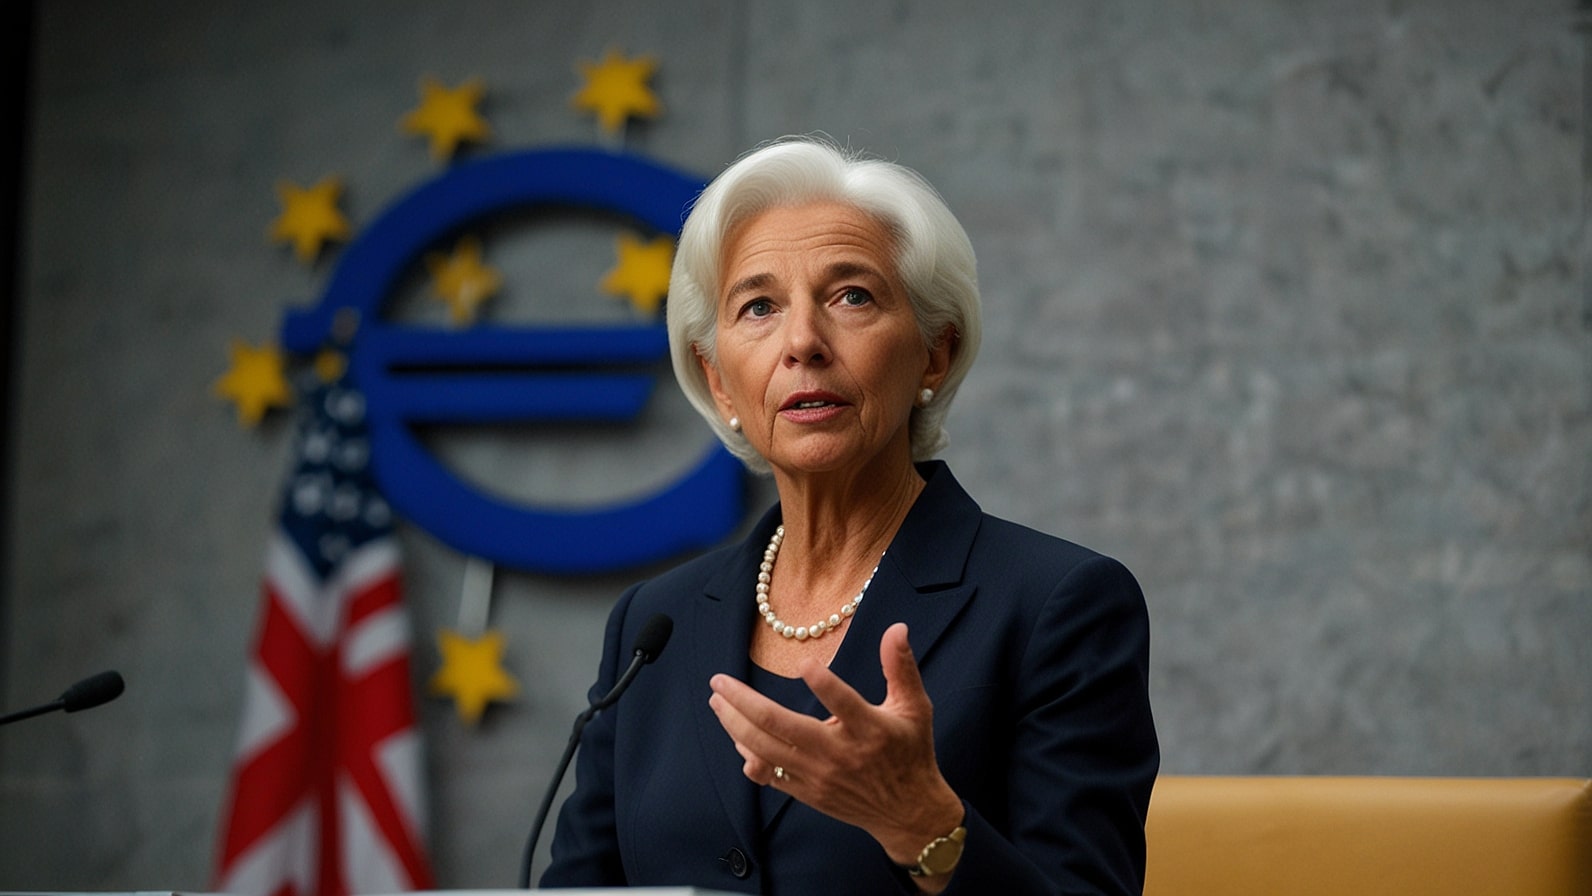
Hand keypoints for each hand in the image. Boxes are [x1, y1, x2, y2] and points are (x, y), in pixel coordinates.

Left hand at [708, 623, 964, 881]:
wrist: (908, 813)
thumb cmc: (910, 753)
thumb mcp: (914, 707)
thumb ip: (901, 667)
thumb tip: (897, 627)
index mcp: (869, 729)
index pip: (843, 704)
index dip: (824, 684)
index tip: (803, 663)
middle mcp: (839, 754)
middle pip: (783, 726)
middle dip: (745, 702)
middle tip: (719, 681)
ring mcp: (819, 775)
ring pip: (767, 750)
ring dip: (737, 725)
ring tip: (717, 701)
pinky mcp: (809, 792)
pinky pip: (771, 775)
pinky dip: (749, 756)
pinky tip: (735, 736)